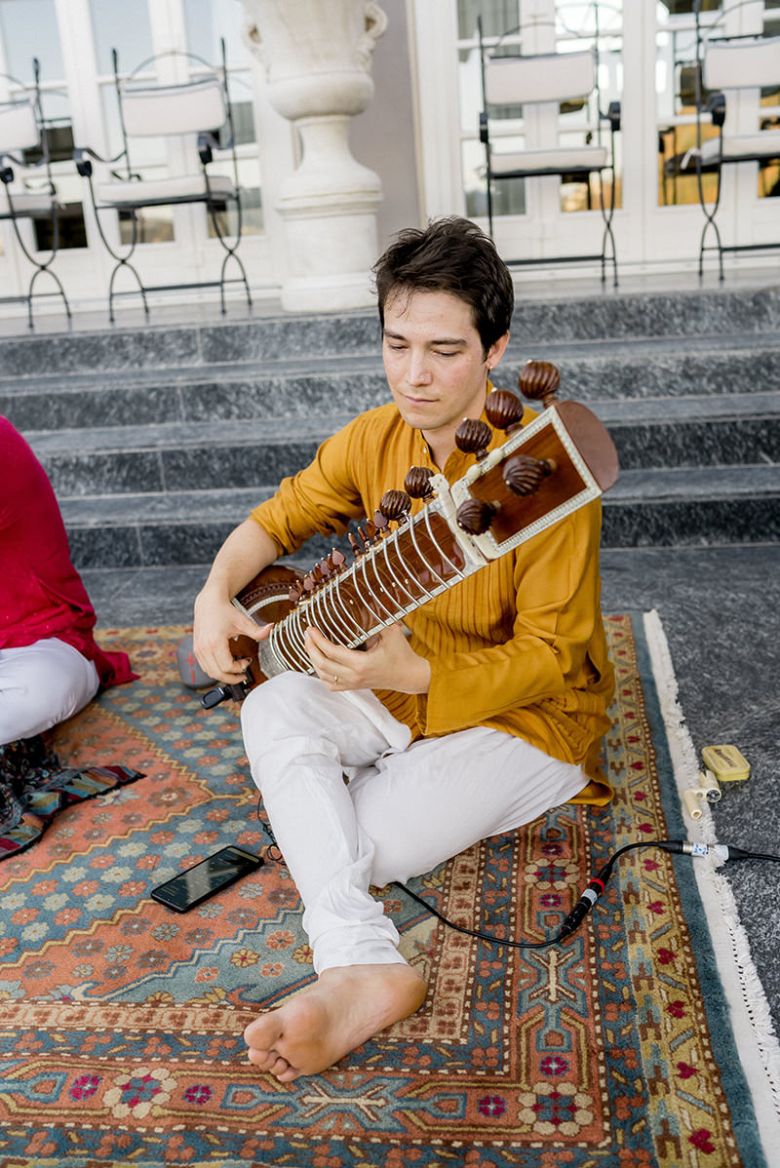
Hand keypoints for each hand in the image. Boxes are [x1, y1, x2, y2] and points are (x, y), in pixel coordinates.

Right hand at [193, 586, 270, 684]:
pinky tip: (225, 665)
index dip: (239, 668)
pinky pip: (205, 667)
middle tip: (243, 675)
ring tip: (236, 669)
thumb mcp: (243, 621)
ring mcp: (198, 650)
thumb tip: (271, 629)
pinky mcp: (196, 650)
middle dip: (232, 678)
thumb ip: (257, 630)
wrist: (209, 603)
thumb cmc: (224, 611)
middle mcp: (204, 648)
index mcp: (215, 642)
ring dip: (224, 676)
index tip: (247, 662)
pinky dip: (216, 670)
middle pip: (217, 674)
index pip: (227, 667)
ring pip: (210, 673)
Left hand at [304, 624, 430, 694]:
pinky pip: (330, 684)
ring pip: (323, 676)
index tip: (311, 629)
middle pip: (322, 664)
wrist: (409, 675)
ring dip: (313, 660)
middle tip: (307, 634)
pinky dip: (321, 673)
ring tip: (310, 645)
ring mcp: (353, 683)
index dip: (318, 640)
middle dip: (311, 648)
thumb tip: (361, 604)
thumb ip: (375, 619)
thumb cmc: (402, 654)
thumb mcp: (390, 632)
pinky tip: (319, 662)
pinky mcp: (354, 687)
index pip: (331, 652)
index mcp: (362, 663)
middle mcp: (354, 676)